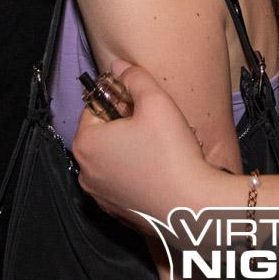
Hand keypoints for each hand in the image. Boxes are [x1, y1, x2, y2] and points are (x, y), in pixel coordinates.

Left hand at [73, 60, 215, 225]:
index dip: (119, 99)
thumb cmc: (171, 152)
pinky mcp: (118, 213)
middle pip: (102, 133)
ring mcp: (101, 196)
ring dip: (130, 147)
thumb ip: (133, 77)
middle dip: (124, 123)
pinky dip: (136, 172)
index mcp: (86, 143)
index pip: (95, 106)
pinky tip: (159, 169)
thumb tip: (118, 66)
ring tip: (159, 146)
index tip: (141, 103)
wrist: (192, 208)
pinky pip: (122, 181)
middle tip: (153, 123)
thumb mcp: (155, 101)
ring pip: (112, 158)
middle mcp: (86, 173)